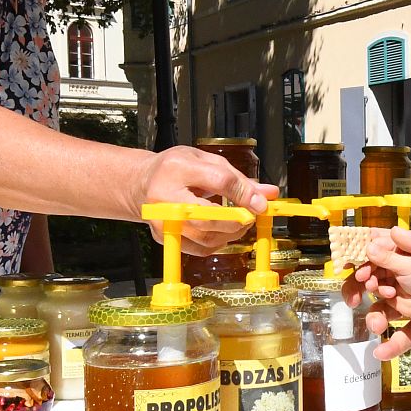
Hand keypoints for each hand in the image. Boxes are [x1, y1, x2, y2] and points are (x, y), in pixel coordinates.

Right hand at [136, 145, 278, 253]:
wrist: (141, 184)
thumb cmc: (175, 169)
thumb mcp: (206, 161)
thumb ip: (237, 178)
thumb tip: (268, 194)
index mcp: (178, 168)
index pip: (219, 181)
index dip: (244, 194)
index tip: (261, 203)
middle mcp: (165, 196)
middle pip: (208, 216)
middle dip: (237, 221)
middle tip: (250, 217)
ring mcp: (162, 220)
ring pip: (205, 237)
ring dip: (231, 234)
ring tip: (240, 223)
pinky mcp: (164, 237)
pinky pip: (198, 249)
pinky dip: (217, 243)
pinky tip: (223, 232)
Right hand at [348, 227, 410, 356]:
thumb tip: (392, 234)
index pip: (386, 252)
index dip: (367, 258)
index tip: (355, 268)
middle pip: (378, 280)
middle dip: (361, 288)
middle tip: (355, 297)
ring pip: (387, 309)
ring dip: (376, 316)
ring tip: (377, 325)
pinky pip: (405, 334)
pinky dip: (392, 344)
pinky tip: (382, 351)